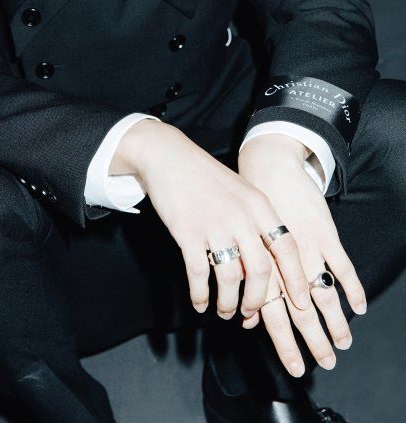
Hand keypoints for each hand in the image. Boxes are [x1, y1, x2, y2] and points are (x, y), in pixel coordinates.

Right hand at [115, 121, 312, 320]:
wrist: (169, 156)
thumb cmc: (207, 178)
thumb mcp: (241, 193)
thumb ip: (255, 223)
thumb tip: (264, 266)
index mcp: (258, 205)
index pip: (287, 247)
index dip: (296, 278)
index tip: (301, 302)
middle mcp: (240, 216)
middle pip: (260, 270)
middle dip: (258, 300)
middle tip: (251, 314)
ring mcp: (213, 224)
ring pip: (230, 278)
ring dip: (228, 303)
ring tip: (225, 311)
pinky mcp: (187, 231)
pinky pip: (198, 273)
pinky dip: (200, 294)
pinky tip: (200, 303)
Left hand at [238, 134, 367, 375]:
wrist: (264, 168)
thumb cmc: (248, 209)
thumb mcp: (242, 246)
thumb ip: (247, 285)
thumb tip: (246, 322)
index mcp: (262, 268)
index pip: (273, 316)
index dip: (285, 343)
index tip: (295, 368)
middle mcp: (283, 263)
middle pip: (301, 312)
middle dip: (313, 341)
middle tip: (326, 364)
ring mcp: (306, 248)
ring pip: (323, 294)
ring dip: (334, 321)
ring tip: (343, 343)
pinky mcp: (323, 233)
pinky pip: (341, 265)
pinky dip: (351, 287)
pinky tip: (359, 306)